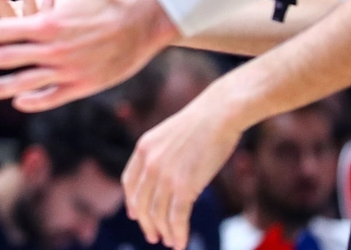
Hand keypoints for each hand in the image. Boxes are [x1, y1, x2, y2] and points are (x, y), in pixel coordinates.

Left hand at [0, 0, 178, 109]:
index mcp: (51, 22)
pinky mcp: (87, 84)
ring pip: (29, 83)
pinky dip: (36, 101)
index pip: (5, 30)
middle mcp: (56, 50)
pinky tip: (21, 102)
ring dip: (3, 86)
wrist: (155, 21)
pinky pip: (55, 96)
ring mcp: (71, 70)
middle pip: (9, 57)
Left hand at [123, 85, 247, 248]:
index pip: (129, 183)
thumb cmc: (203, 123)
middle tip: (154, 236)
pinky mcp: (184, 185)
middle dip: (147, 224)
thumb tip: (163, 177)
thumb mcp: (170, 135)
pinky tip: (181, 243)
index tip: (134, 215)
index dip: (131, 202)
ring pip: (158, 214)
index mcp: (143, 148)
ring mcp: (165, 175)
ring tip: (171, 242)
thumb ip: (161, 155)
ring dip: (165, 232)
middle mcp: (149, 162)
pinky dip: (178, 234)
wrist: (220, 113)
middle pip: (141, 203)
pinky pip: (177, 218)